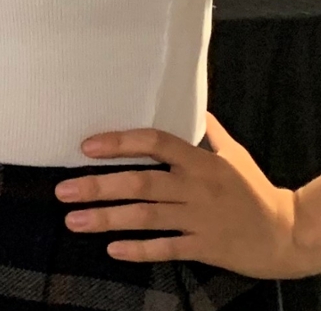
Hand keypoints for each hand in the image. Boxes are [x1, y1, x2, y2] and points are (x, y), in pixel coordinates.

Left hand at [53, 114, 320, 278]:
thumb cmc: (255, 189)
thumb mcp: (234, 154)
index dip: (120, 143)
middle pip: (141, 184)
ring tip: (73, 220)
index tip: (86, 146)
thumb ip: (207, 130)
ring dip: (106, 219)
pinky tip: (111, 249)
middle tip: (62, 190)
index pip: (155, 143)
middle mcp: (196, 189)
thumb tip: (189, 102)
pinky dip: (139, 250)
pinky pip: (167, 249)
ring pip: (146, 218)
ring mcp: (199, 220)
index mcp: (201, 161)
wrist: (288, 235)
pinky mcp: (205, 248)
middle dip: (98, 186)